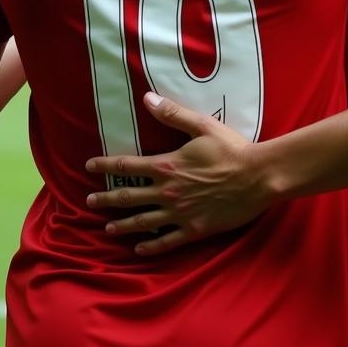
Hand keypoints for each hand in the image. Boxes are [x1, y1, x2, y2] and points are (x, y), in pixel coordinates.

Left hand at [85, 92, 271, 255]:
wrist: (258, 177)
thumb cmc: (232, 149)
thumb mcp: (203, 126)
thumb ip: (173, 114)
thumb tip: (147, 98)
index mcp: (167, 166)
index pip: (127, 166)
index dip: (105, 165)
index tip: (90, 166)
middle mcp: (166, 192)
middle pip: (127, 197)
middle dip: (106, 199)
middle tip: (89, 203)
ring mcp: (178, 214)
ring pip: (141, 222)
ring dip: (122, 224)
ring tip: (108, 228)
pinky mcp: (193, 229)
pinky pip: (165, 241)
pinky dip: (150, 246)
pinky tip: (139, 248)